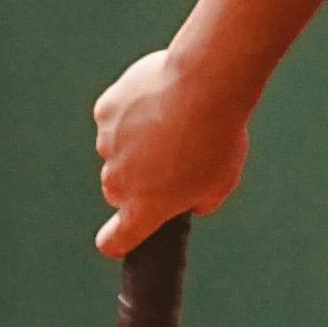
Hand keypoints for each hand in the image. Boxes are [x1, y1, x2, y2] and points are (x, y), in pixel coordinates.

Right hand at [92, 45, 248, 255]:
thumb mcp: (222, 182)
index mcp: (144, 208)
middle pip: (118, 190)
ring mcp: (107, 145)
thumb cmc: (218, 137)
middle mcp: (118, 182)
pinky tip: (156, 98)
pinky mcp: (105, 111)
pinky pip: (114, 117)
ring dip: (134, 141)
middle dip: (137, 179)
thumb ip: (200, 201)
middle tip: (171, 156)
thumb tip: (192, 201)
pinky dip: (130, 111)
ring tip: (171, 120)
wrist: (205, 85)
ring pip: (115, 150)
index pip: (113, 241)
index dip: (116, 240)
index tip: (121, 234)